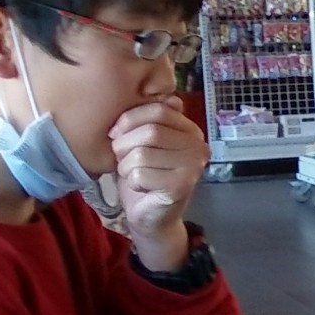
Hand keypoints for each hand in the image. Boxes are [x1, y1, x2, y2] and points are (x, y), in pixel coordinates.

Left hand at [110, 98, 207, 269]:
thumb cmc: (146, 175)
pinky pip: (141, 174)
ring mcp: (193, 167)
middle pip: (150, 131)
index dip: (130, 119)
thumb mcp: (144, 142)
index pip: (158, 110)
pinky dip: (132, 182)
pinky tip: (141, 187)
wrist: (152, 215)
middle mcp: (198, 146)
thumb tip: (169, 99)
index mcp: (190, 130)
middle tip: (123, 158)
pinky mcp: (182, 186)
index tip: (116, 133)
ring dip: (126, 166)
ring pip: (142, 154)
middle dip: (124, 145)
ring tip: (133, 173)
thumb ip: (152, 120)